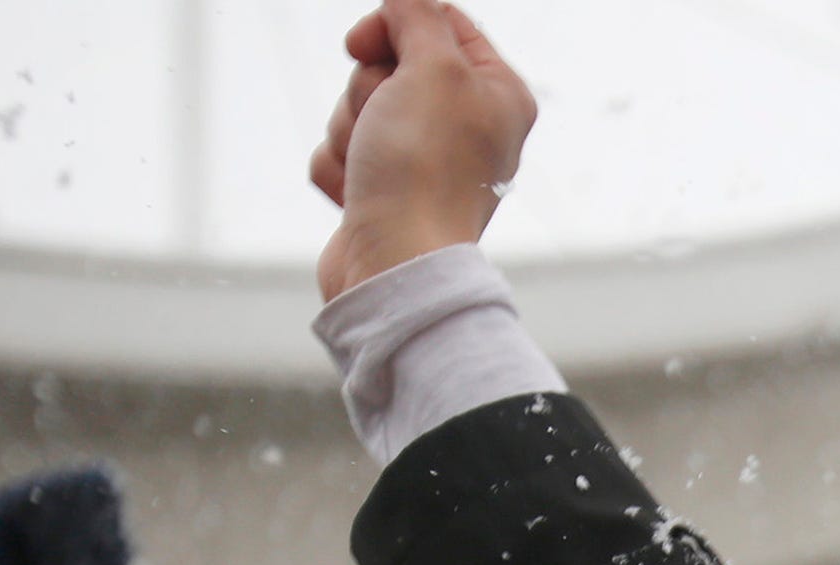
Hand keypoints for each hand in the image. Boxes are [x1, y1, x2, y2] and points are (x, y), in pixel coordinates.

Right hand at [309, 0, 536, 302]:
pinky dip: (339, 167)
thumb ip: (418, 14)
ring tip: (372, 167)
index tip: (365, 45)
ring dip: (349, 128)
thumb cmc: (425, 169)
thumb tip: (404, 1)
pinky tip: (358, 196)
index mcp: (500, 95)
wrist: (397, 263)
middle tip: (384, 123)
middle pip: (390, 63)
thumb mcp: (435, 65)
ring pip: (358, 106)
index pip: (440, 21)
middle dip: (368, 86)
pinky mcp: (384, 192)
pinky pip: (341, 152)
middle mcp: (469, 127)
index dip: (394, 24)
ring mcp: (424, 161)